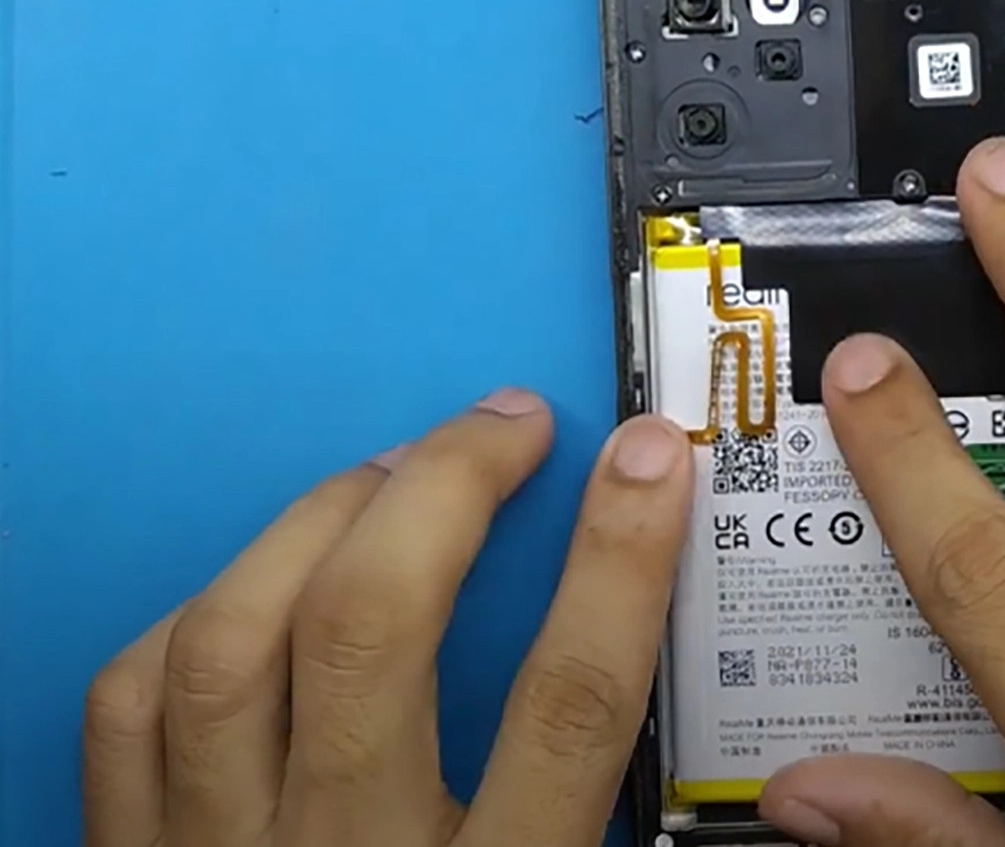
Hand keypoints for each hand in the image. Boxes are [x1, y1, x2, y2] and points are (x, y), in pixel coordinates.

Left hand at [83, 395, 691, 846]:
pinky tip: (270, 579)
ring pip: (233, 646)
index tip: (645, 459)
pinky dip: (204, 611)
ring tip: (395, 470)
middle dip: (447, 490)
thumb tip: (639, 638)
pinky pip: (133, 708)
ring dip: (322, 519)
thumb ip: (599, 810)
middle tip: (508, 423)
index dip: (615, 563)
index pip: (568, 708)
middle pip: (373, 634)